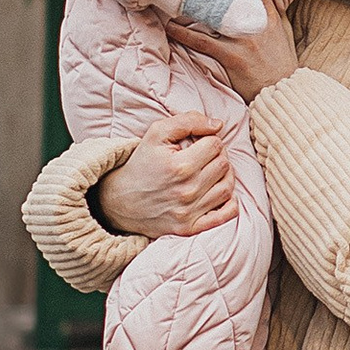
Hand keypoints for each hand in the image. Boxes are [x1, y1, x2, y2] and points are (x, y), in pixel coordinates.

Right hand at [96, 117, 237, 239]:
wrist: (119, 201)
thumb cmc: (141, 164)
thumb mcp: (156, 133)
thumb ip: (188, 121)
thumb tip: (217, 125)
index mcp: (180, 166)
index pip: (216, 145)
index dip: (208, 140)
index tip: (197, 144)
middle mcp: (188, 191)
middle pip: (224, 164)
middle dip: (216, 156)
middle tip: (202, 156)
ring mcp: (190, 212)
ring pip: (228, 186)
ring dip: (223, 175)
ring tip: (208, 171)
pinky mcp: (190, 228)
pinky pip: (227, 214)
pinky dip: (230, 202)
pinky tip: (218, 191)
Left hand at [169, 3, 299, 98]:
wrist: (284, 91)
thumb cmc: (282, 63)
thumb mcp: (283, 33)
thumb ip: (270, 15)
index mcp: (270, 15)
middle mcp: (258, 24)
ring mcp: (245, 40)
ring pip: (212, 17)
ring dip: (191, 6)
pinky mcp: (232, 57)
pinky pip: (203, 42)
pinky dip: (185, 35)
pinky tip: (171, 28)